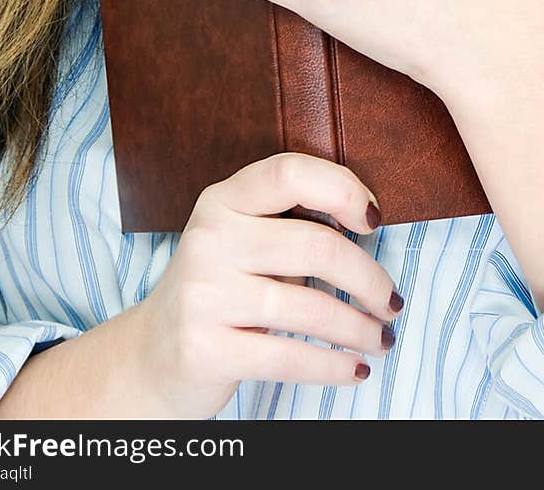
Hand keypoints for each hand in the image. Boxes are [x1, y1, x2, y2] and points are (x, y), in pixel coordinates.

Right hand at [130, 153, 402, 419]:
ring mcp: (204, 295)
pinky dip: (333, 366)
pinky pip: (289, 357)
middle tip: (390, 301)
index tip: (372, 220)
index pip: (289, 173)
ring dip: (360, 329)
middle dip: (368, 278)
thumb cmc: (221, 291)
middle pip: (316, 246)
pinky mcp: (206, 349)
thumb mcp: (243, 242)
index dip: (341, 189)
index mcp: (222, 201)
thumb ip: (290, 226)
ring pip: (309, 308)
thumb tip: (367, 222)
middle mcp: (210, 240)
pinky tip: (355, 369)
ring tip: (381, 339)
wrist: (153, 355)